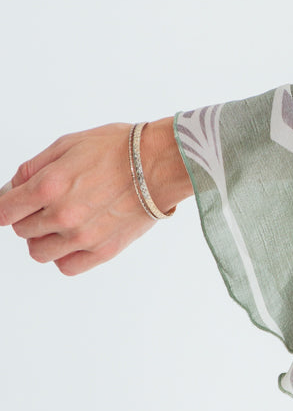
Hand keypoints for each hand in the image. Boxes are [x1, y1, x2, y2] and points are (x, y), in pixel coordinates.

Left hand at [0, 119, 189, 275]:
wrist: (160, 163)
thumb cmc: (120, 149)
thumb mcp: (69, 144)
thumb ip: (34, 167)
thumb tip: (14, 187)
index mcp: (49, 186)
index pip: (4, 211)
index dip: (5, 207)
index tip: (10, 206)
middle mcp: (62, 215)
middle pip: (22, 231)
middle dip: (28, 217)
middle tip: (45, 205)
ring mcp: (83, 236)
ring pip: (39, 252)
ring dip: (42, 239)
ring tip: (59, 224)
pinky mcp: (103, 251)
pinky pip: (67, 266)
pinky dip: (64, 256)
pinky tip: (73, 240)